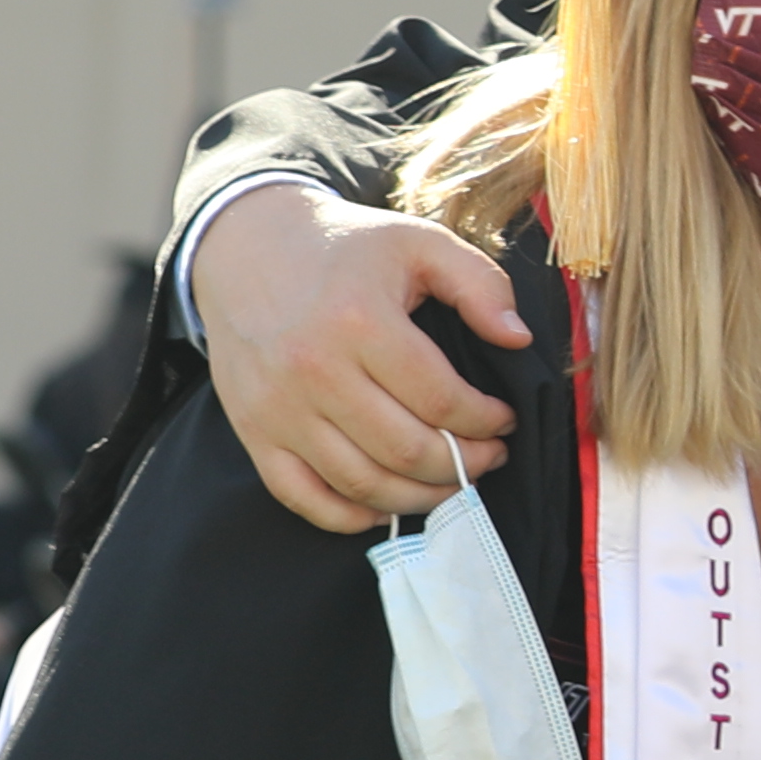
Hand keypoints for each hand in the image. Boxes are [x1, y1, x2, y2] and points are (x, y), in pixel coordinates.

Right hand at [194, 181, 527, 536]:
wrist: (243, 247)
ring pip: (362, 483)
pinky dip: (350, 516)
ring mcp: (278, 407)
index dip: (485, 421)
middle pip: (405, 449)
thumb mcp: (419, 243)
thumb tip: (517, 338)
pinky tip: (387, 504)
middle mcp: (313, 369)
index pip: (440, 399)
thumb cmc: (344, 248)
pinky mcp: (253, 431)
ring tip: (451, 480)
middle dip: (463, 464)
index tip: (504, 419)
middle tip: (489, 456)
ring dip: (420, 496)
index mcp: (359, 320)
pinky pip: (303, 497)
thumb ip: (479, 283)